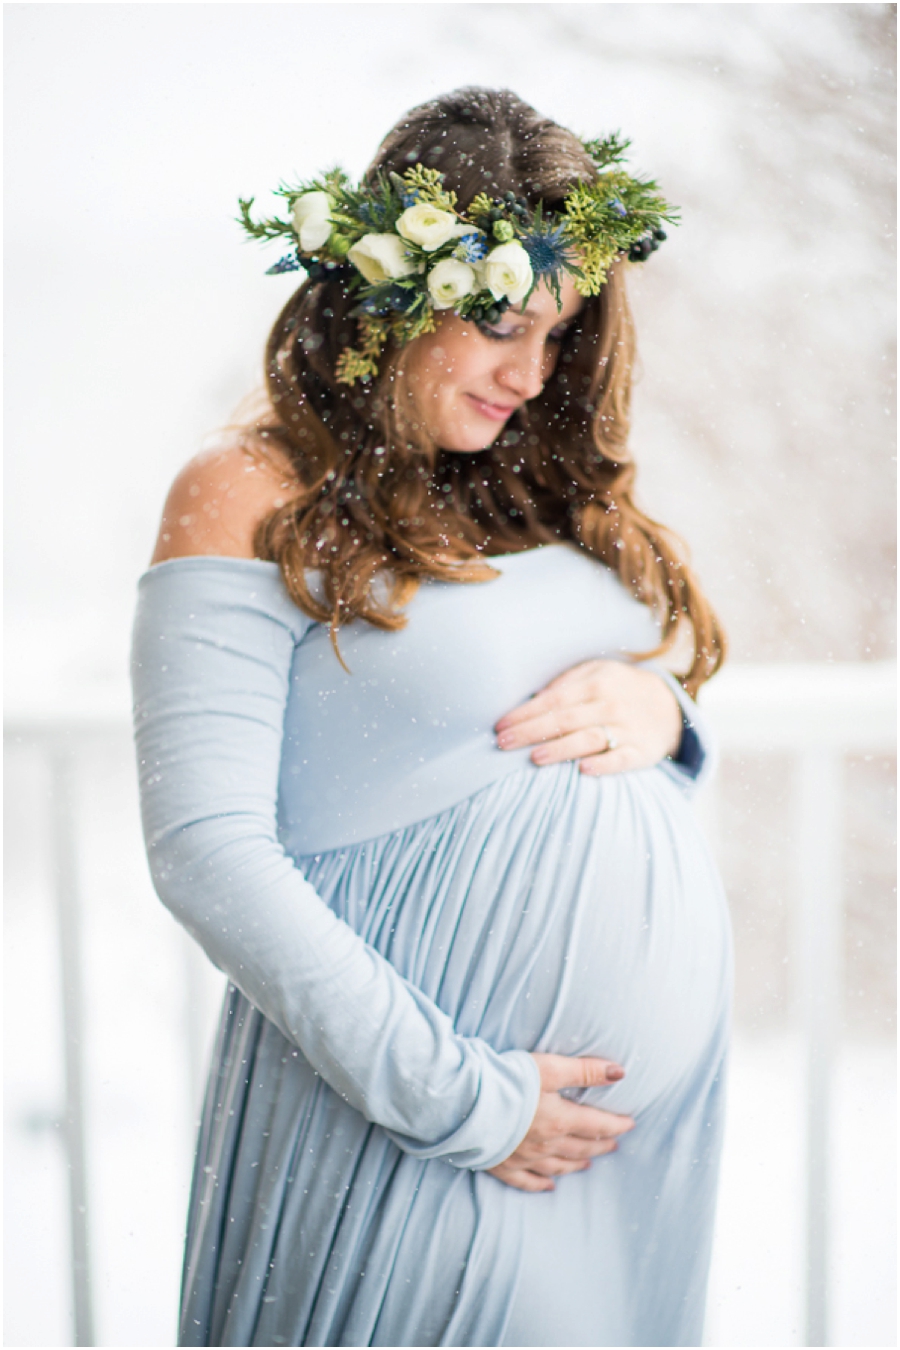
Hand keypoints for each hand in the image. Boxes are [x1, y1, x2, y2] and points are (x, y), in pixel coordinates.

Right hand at [488, 1053, 633, 1192]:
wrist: (466, 1104)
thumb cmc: (508, 1081)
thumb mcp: (550, 1068)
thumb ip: (585, 1070)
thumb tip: (620, 1072)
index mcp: (560, 1120)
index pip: (597, 1126)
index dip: (615, 1125)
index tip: (630, 1125)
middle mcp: (546, 1144)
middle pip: (581, 1149)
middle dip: (600, 1146)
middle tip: (613, 1145)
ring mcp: (525, 1158)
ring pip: (559, 1167)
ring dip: (576, 1165)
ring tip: (588, 1164)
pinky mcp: (503, 1165)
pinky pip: (527, 1181)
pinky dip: (541, 1184)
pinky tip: (550, 1186)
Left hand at [495, 659, 682, 776]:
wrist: (669, 705)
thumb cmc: (618, 689)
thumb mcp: (596, 673)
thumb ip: (565, 683)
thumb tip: (531, 698)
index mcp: (595, 683)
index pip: (553, 700)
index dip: (525, 713)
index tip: (499, 726)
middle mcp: (610, 705)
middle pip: (565, 719)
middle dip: (531, 731)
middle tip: (503, 744)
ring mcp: (628, 728)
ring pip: (590, 739)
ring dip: (561, 748)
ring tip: (534, 758)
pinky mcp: (642, 752)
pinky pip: (622, 759)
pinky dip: (604, 764)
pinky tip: (583, 770)